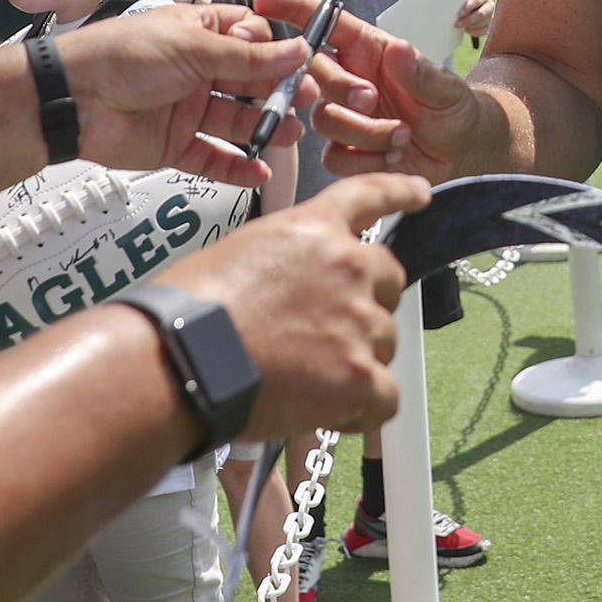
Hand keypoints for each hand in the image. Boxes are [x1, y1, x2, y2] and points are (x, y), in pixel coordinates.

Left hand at [54, 5, 313, 186]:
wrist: (72, 98)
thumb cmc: (123, 56)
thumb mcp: (193, 47)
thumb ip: (247, 58)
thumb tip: (297, 49)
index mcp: (200, 35)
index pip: (251, 39)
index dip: (277, 51)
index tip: (305, 62)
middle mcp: (198, 71)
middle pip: (250, 83)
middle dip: (278, 93)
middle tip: (306, 102)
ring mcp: (187, 110)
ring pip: (236, 122)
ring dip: (263, 128)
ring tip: (287, 134)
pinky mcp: (175, 146)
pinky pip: (213, 158)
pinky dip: (236, 167)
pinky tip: (258, 170)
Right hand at [158, 173, 427, 437]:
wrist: (182, 358)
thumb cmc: (191, 312)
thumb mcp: (238, 252)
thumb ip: (285, 260)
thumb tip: (293, 289)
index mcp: (312, 229)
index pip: (369, 195)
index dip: (400, 191)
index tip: (419, 194)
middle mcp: (346, 266)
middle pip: (389, 280)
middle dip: (366, 303)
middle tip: (326, 331)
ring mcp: (357, 320)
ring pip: (385, 342)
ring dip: (355, 359)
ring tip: (304, 377)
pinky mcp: (359, 375)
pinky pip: (386, 396)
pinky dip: (361, 409)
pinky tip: (326, 410)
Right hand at [252, 0, 485, 184]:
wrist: (461, 153)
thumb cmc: (452, 108)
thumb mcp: (446, 88)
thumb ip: (420, 72)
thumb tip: (398, 50)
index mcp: (368, 51)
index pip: (325, 25)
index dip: (294, 10)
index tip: (265, 0)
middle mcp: (348, 80)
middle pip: (314, 76)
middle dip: (341, 89)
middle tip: (372, 100)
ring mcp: (344, 116)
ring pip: (323, 120)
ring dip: (365, 132)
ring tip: (402, 136)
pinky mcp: (345, 150)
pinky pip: (334, 157)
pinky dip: (365, 160)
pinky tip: (392, 157)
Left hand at [453, 0, 493, 38]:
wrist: (473, 4)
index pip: (477, 0)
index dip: (468, 7)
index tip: (459, 13)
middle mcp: (490, 6)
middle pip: (481, 14)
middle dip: (468, 20)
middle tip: (456, 24)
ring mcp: (491, 17)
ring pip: (483, 24)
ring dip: (470, 26)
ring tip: (459, 27)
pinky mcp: (490, 26)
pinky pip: (483, 31)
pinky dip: (474, 32)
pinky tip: (466, 30)